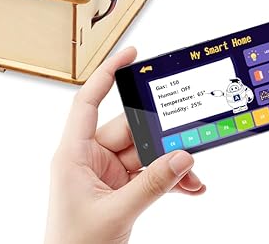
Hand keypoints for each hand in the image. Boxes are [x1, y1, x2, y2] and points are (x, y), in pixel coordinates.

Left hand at [45, 47, 204, 243]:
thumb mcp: (115, 214)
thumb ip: (151, 185)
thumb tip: (182, 158)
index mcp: (73, 154)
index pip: (88, 102)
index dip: (106, 74)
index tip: (130, 54)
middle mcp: (89, 159)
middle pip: (128, 131)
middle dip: (161, 138)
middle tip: (189, 139)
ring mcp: (106, 175)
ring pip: (144, 155)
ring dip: (170, 165)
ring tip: (194, 176)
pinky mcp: (120, 191)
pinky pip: (148, 176)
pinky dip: (168, 181)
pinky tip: (189, 188)